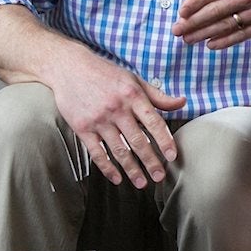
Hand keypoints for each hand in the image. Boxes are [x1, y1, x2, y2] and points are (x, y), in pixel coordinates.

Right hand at [47, 50, 186, 188]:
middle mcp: (117, 108)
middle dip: (150, 161)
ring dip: (131, 169)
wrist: (69, 68)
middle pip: (138, 141)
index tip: (172, 156)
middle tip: (159, 177)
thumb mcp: (133, 79)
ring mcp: (99, 119)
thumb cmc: (105, 74)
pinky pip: (97, 152)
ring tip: (141, 183)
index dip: (164, 141)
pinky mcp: (82, 127)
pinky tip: (117, 178)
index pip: (154, 122)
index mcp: (133, 95)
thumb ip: (158, 95)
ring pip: (119, 150)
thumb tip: (182, 102)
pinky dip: (107, 167)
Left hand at [173, 0, 250, 49]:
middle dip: (193, 22)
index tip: (181, 9)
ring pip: (227, 26)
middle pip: (217, 12)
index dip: (196, 1)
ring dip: (205, 33)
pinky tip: (211, 44)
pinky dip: (226, 41)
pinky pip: (243, 35)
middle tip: (175, 30)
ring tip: (187, 39)